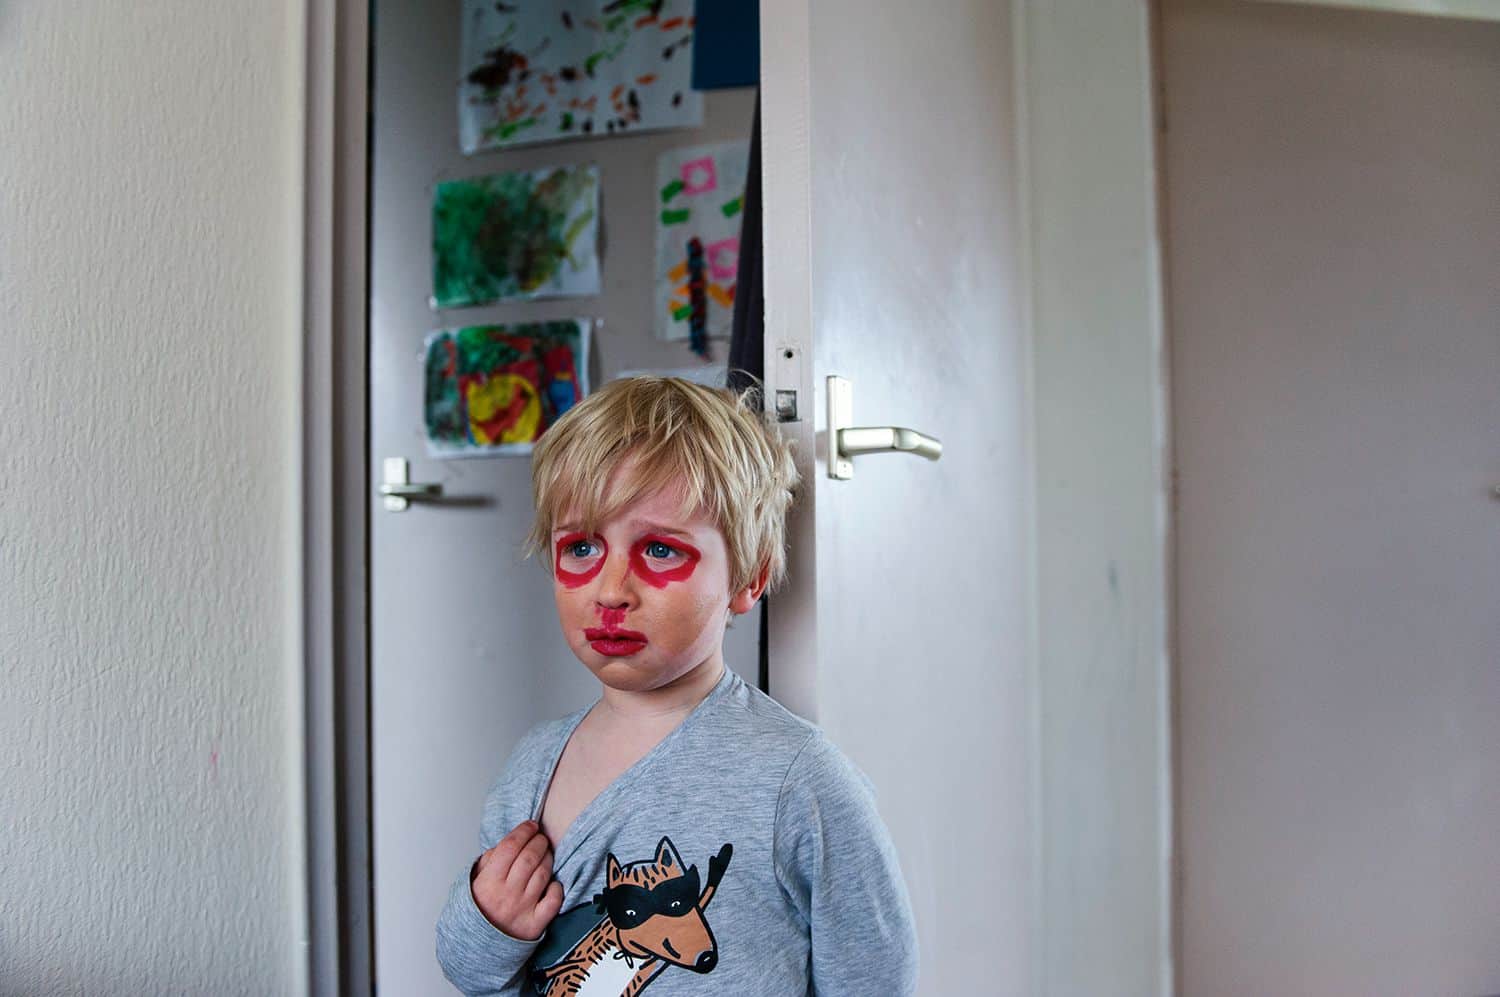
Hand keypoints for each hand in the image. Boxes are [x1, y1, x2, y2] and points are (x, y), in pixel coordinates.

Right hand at [471, 820, 564, 940]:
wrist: (476, 948)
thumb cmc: (478, 910)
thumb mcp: (473, 883)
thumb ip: (488, 861)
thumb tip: (509, 843)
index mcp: (488, 882)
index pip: (510, 846)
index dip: (523, 831)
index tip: (530, 825)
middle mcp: (507, 894)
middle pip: (529, 857)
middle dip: (539, 841)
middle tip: (540, 837)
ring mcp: (523, 909)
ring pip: (543, 874)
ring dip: (548, 858)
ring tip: (545, 854)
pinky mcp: (535, 924)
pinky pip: (553, 900)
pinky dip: (556, 887)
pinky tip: (551, 882)